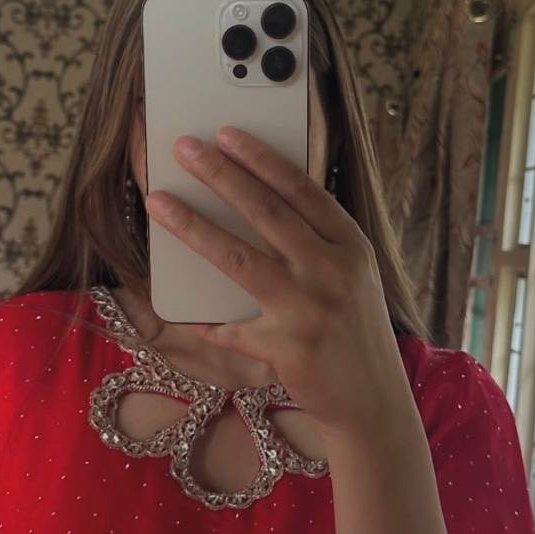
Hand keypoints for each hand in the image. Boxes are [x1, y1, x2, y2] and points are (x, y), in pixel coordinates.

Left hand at [144, 126, 412, 440]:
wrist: (373, 399)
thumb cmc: (356, 335)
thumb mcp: (353, 279)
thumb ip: (317, 247)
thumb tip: (260, 214)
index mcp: (350, 246)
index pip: (302, 190)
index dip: (262, 159)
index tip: (228, 133)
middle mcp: (332, 271)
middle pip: (266, 212)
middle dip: (221, 175)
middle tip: (186, 149)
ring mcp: (310, 309)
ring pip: (239, 258)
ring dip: (194, 226)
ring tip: (160, 202)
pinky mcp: (288, 348)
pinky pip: (232, 329)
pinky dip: (209, 324)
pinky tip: (189, 317)